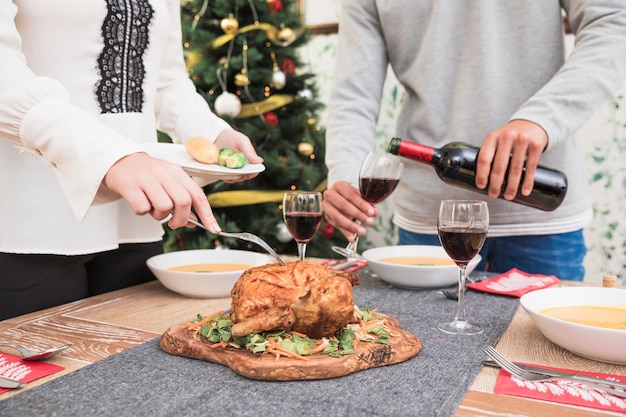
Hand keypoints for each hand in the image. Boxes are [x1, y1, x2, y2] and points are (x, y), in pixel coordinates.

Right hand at [103, 152, 220, 231]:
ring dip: (160, 216)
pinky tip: (140, 204)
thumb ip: (182, 199)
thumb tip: (195, 221)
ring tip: (153, 209)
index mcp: (176, 172)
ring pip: (164, 207)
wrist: (118, 160)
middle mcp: (163, 173)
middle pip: (184, 201)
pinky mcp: (130, 185)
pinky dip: (142, 212)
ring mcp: (146, 179)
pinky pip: (142, 208)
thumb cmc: (147, 175)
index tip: (213, 229)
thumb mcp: (168, 182)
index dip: (207, 214)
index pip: (197, 194)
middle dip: (181, 219)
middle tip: (174, 223)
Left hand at [214, 129, 263, 182]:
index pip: (254, 171)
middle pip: (244, 177)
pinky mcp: (223, 171)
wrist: (217, 136)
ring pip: (235, 178)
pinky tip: (222, 173)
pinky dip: (224, 177)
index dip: (252, 174)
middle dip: (240, 177)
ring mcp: (233, 170)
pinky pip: (225, 177)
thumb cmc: (233, 138)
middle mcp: (242, 167)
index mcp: (250, 161)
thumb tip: (260, 161)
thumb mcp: (242, 141)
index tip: (247, 174)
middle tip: (235, 173)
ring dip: (232, 178)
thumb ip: (250, 151)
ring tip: (227, 171)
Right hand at [322, 181, 377, 240]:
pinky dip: (345, 233)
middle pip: (343, 205)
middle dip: (358, 215)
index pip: (351, 195)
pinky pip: (336, 226)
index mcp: (339, 185)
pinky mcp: (327, 217)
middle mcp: (330, 194)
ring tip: (362, 231)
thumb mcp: (360, 195)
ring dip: (351, 226)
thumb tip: (374, 212)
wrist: (339, 196)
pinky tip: (352, 238)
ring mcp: (326, 206)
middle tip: (369, 222)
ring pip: (337, 217)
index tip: (371, 212)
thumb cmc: (351, 195)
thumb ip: (367, 203)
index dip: (362, 204)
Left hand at [475, 119, 547, 199]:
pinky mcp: (536, 145)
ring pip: (515, 169)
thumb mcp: (496, 139)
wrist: (531, 123)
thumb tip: (484, 179)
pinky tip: (524, 191)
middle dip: (496, 184)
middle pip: (499, 166)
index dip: (482, 174)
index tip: (481, 186)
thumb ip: (490, 153)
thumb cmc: (510, 136)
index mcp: (493, 137)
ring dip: (511, 186)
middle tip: (493, 194)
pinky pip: (531, 167)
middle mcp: (507, 137)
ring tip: (508, 196)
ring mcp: (522, 140)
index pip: (484, 158)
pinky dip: (527, 182)